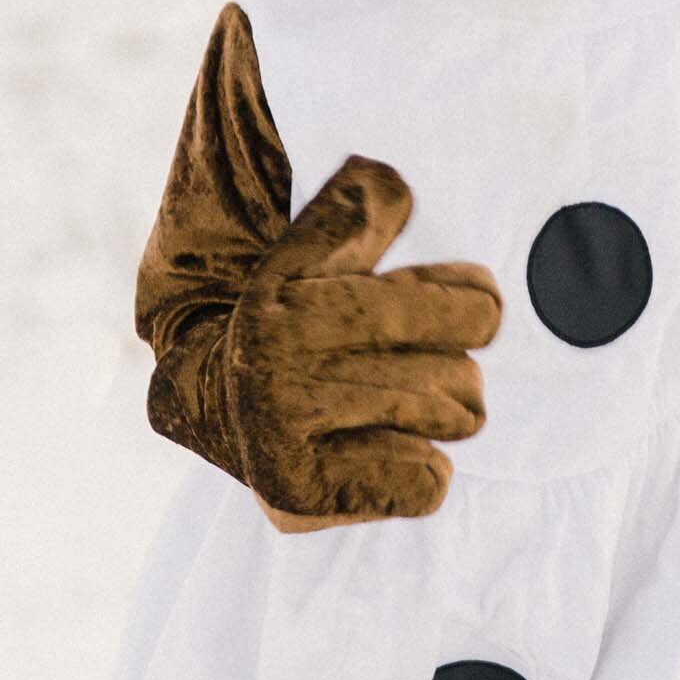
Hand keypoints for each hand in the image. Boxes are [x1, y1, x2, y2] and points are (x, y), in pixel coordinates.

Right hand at [224, 157, 501, 523]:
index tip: (458, 313)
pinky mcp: (300, 493)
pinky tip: (385, 452)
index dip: (474, 310)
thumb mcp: (308, 254)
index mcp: (292, 301)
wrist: (205, 398)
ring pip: (447, 426)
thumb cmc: (288, 318)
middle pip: (463, 379)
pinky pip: (426, 486)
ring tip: (395, 410)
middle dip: (451, 374)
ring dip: (437, 421)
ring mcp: (285, 435)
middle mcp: (281, 366)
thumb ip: (355, 216)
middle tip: (407, 370)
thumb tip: (390, 186)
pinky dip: (422, 474)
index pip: (468, 313)